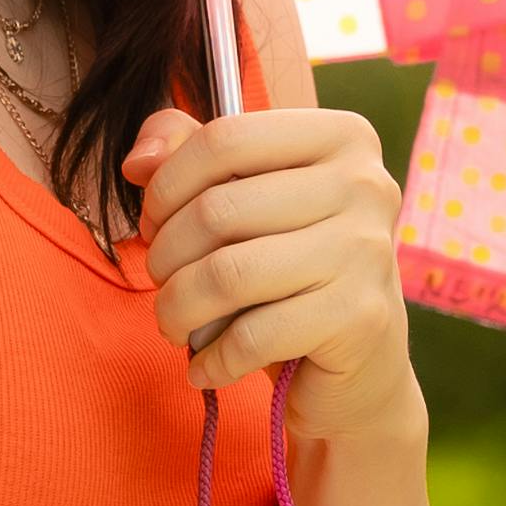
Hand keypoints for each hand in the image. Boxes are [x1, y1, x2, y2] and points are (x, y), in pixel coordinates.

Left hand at [125, 102, 416, 441]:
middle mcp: (365, 185)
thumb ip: (189, 155)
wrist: (362, 366)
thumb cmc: (292, 271)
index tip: (155, 224)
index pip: (224, 139)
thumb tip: (139, 162)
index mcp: (342, 138)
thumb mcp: (247, 199)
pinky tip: (204, 366)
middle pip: (217, 210)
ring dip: (178, 308)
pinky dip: (212, 359)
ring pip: (227, 275)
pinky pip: (252, 336)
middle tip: (163, 282)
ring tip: (173, 323)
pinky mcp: (360, 318)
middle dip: (165, 255)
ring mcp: (366, 251)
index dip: (166, 185)